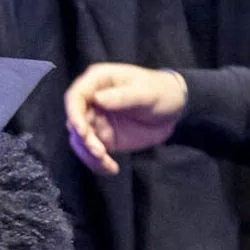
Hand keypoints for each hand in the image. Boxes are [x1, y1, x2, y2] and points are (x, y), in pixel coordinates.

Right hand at [64, 63, 187, 175]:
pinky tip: (112, 169)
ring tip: (109, 165)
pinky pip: (92, 153)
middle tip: (101, 153)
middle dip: (85, 141)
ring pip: (80, 141)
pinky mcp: (104, 137)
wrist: (176, 109)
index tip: (83, 133)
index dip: (74, 115)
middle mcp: (92, 100)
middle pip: (75, 122)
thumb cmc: (161, 92)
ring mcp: (96, 120)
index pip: (75, 97)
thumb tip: (97, 99)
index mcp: (98, 81)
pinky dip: (98, 163)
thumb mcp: (146, 93)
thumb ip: (123, 96)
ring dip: (90, 156)